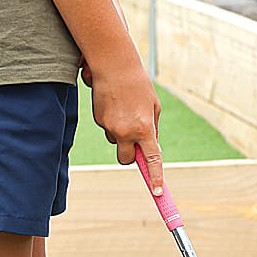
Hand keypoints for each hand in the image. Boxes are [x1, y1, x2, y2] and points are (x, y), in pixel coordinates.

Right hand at [91, 60, 160, 193]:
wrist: (114, 64)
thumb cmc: (139, 85)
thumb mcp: (154, 107)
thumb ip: (152, 130)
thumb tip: (149, 148)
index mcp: (144, 129)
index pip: (151, 160)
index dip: (155, 177)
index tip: (158, 191)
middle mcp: (126, 132)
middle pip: (126, 160)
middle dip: (130, 156)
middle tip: (135, 143)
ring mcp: (109, 127)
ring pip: (116, 141)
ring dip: (122, 132)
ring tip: (126, 108)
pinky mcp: (98, 119)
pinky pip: (108, 127)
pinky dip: (113, 120)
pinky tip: (115, 102)